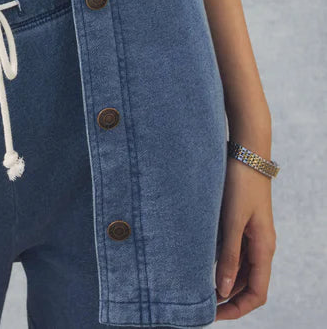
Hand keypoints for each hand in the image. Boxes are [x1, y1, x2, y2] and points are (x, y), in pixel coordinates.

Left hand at [214, 156, 276, 318]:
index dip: (238, 309)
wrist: (246, 149)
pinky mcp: (242, 222)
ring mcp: (252, 234)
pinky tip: (202, 262)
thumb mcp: (232, 221)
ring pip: (241, 269)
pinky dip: (222, 262)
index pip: (257, 293)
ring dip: (224, 281)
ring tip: (198, 287)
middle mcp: (261, 245)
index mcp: (264, 248)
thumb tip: (223, 291)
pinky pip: (235, 252)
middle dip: (228, 299)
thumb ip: (228, 256)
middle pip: (248, 285)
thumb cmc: (241, 182)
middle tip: (201, 305)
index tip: (213, 315)